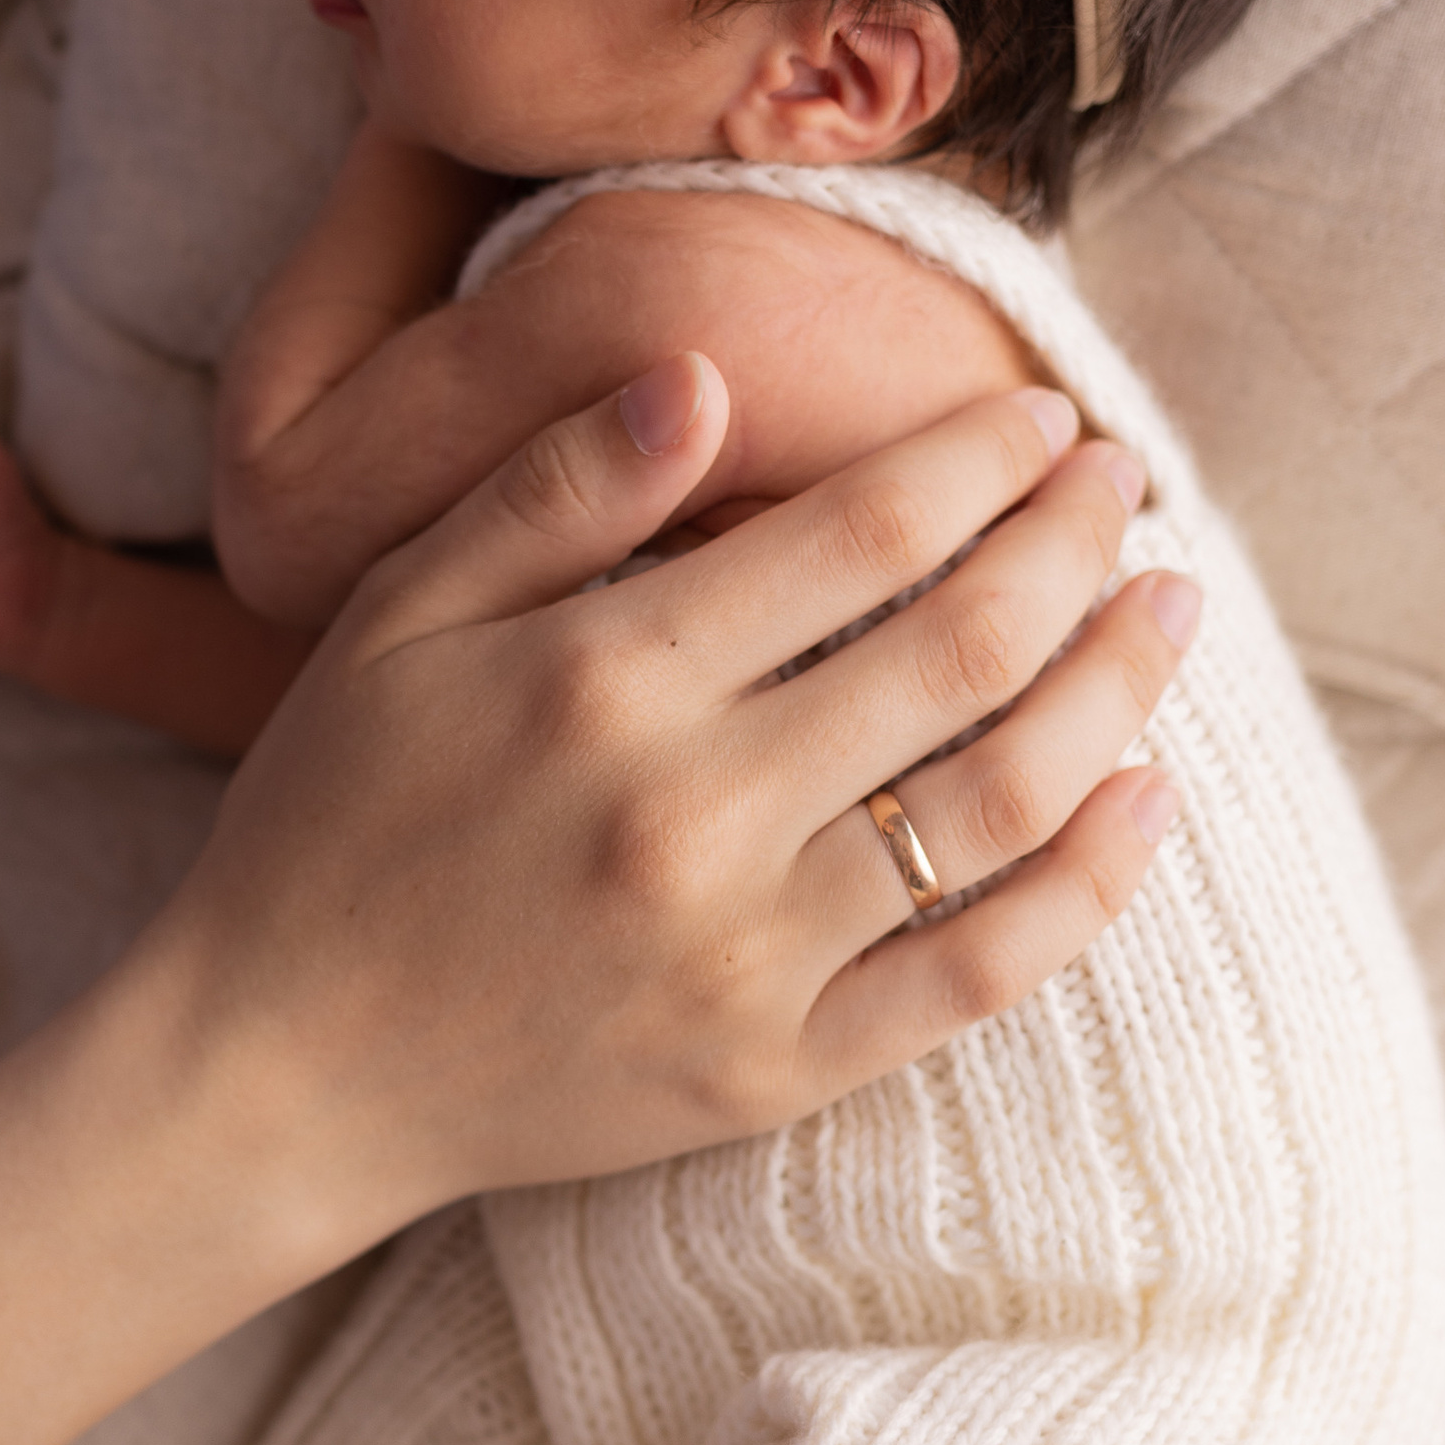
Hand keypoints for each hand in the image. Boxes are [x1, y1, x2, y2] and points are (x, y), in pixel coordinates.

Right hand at [0, 351, 1189, 1444]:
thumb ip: (554, 491)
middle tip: (1132, 482)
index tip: (1045, 418)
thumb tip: (709, 372)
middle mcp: (696, 815)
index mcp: (607, 679)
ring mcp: (750, 956)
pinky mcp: (777, 1072)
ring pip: (1000, 804)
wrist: (275, 1073)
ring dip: (1113, 692)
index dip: (978, 462)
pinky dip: (1085, 888)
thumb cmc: (329, 821)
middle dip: (1073, 546)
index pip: (861, 535)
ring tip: (1170, 613)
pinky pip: (978, 977)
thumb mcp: (399, 619)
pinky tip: (1141, 803)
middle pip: (961, 651)